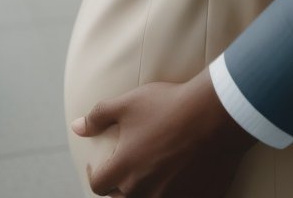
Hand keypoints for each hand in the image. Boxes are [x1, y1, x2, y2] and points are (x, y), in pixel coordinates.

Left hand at [75, 69, 254, 197]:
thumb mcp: (129, 103)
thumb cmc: (170, 105)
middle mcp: (142, 190)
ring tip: (149, 174)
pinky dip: (173, 192)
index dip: (95, 173)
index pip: (97, 185)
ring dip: (145, 190)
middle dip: (119, 185)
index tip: (98, 163)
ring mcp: (169, 197)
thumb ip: (99, 116)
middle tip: (126, 168)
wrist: (216, 113)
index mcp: (124, 168)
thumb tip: (76, 127)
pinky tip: (177, 176)